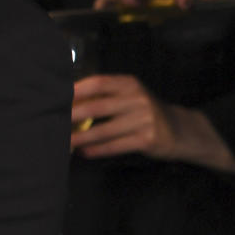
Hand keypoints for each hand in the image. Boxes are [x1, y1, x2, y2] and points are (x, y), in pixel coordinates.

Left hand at [71, 74, 234, 172]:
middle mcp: (137, 98)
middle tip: (55, 122)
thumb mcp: (130, 95)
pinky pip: (116, 145)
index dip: (77, 90)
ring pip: (104, 130)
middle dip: (73, 116)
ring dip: (81, 137)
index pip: (98, 83)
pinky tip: (84, 152)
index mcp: (129, 84)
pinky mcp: (147, 139)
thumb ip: (106, 95)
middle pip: (98, 106)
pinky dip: (97, 150)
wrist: (180, 129)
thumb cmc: (144, 110)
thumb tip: (70, 100)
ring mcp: (144, 119)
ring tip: (65, 142)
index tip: (57, 97)